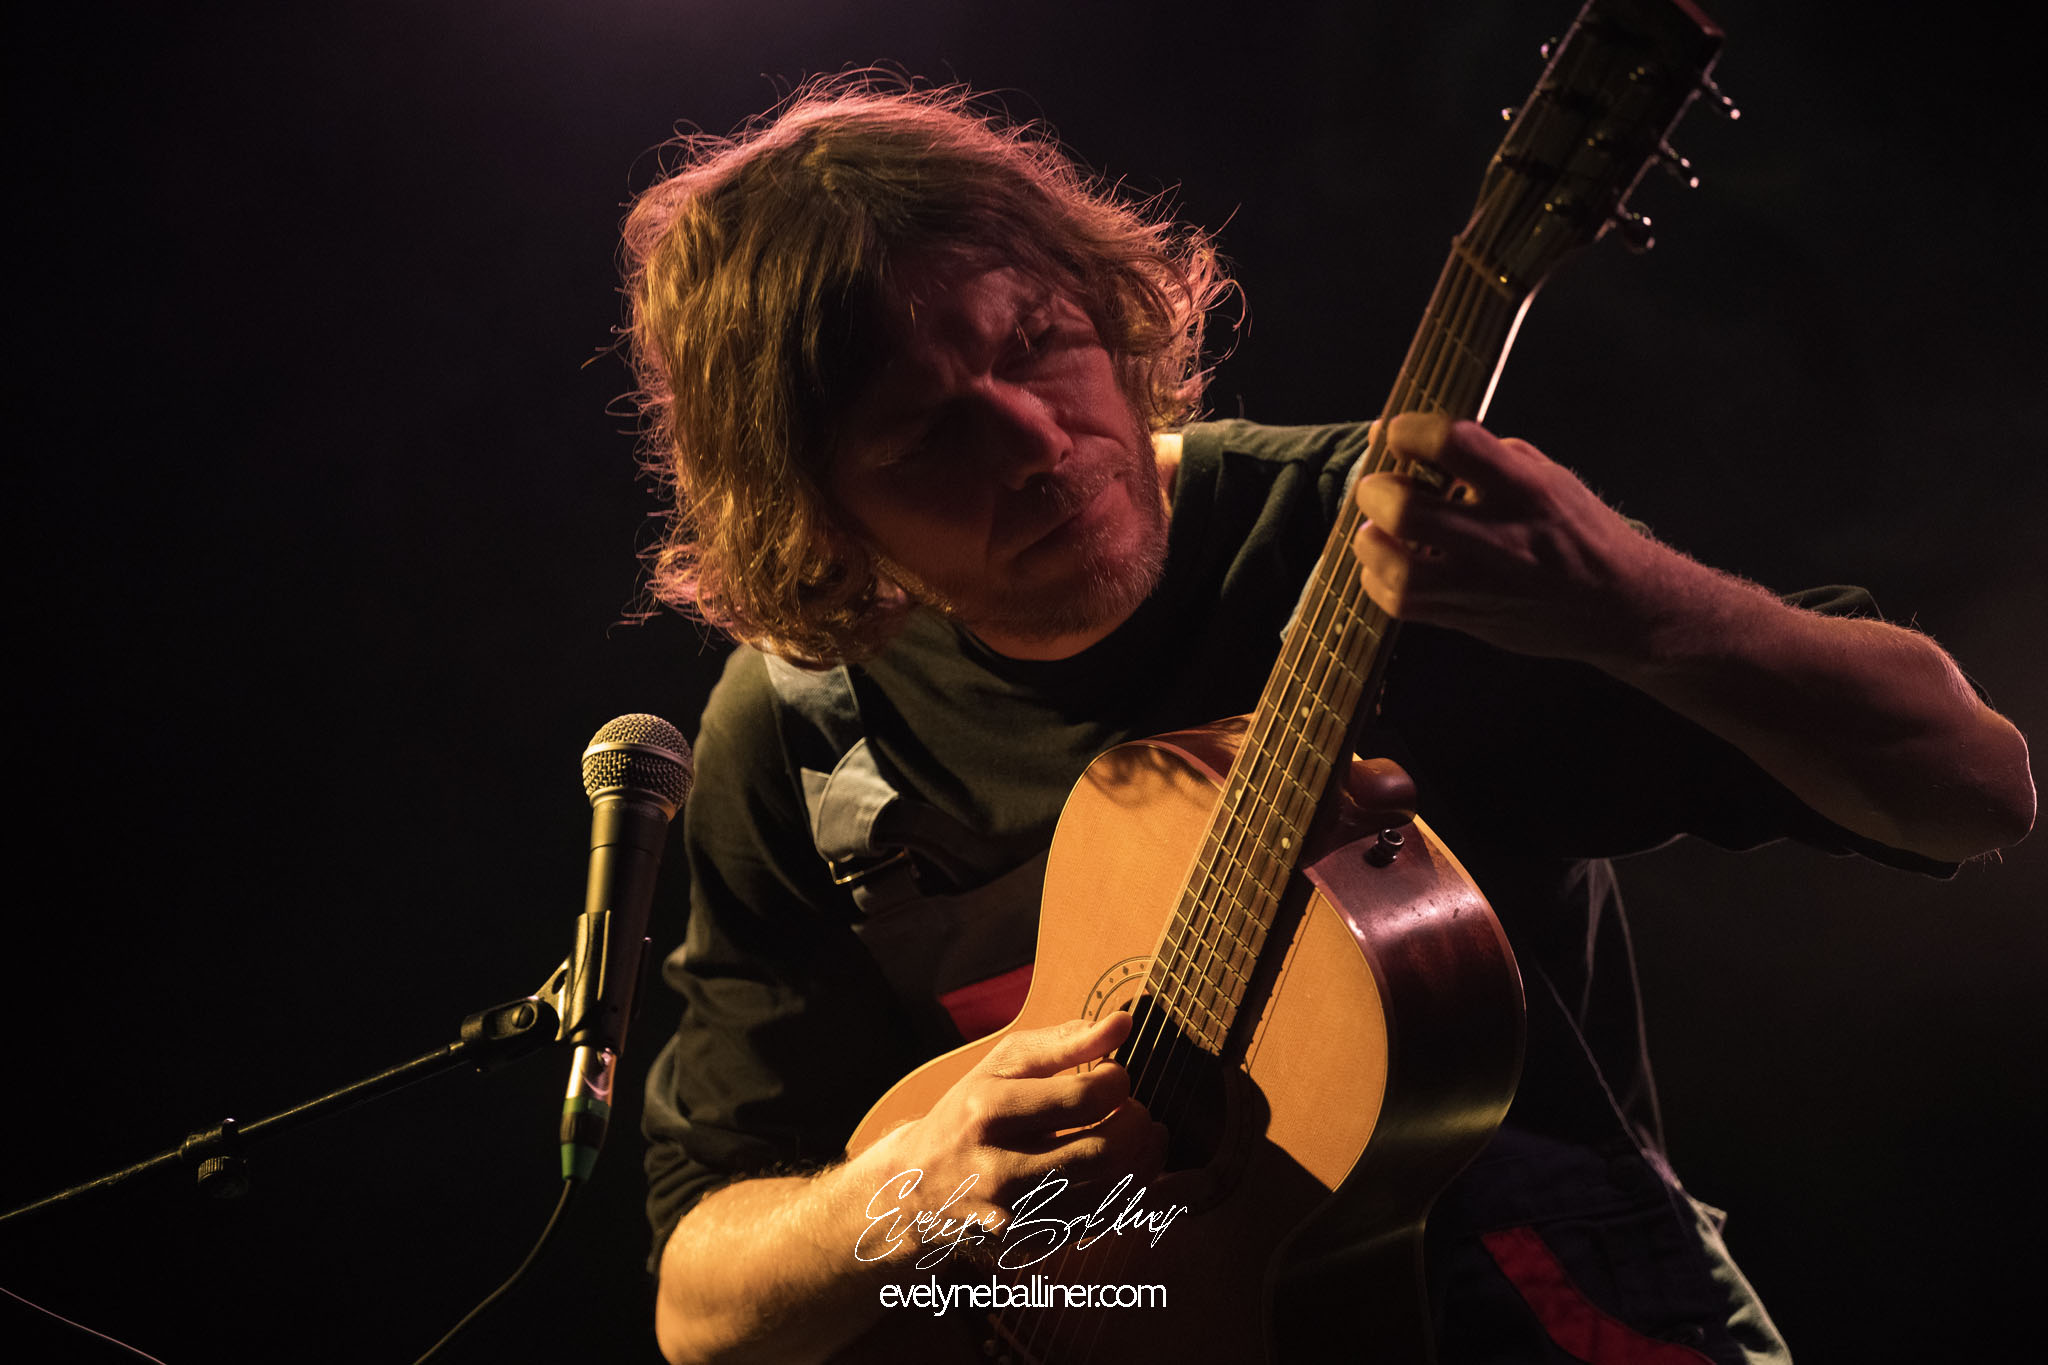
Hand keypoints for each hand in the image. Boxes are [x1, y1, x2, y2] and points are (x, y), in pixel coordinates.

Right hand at [858, 1011, 1165, 1257]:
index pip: (1082, 1098)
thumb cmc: (970, 1112)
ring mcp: (1016, 1214)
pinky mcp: (1032, 1243)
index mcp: (989, 1112)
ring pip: (1110, 1193)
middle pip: (1103, 1151)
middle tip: (1136, 1108)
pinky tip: (1129, 1166)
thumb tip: (1124, 1022)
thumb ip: (1065, 1042)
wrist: (919, 1185)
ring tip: (1145, 1133)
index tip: (1115, 1074)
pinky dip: (1130, 1191)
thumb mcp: (1003, 1065)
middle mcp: (999, 1168)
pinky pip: (1103, 1221)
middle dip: (1136, 1123)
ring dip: (1144, 1158)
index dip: (1116, 1081)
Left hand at [1350, 412, 1689, 663]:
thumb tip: (1403, 433)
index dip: (1410, 432)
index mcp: (1525, 489)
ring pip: (1397, 569)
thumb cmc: (1578, 532)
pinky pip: (1400, 604)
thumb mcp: (1545, 477)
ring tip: (1375, 529)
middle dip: (1377, 491)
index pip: (1452, 444)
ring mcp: (1482, 584)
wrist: (1618, 605)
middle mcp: (1502, 537)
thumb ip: (1481, 453)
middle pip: (1408, 510)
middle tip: (1378, 487)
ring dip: (1370, 542)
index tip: (1399, 433)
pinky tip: (1386, 565)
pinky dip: (1378, 580)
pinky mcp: (1468, 617)